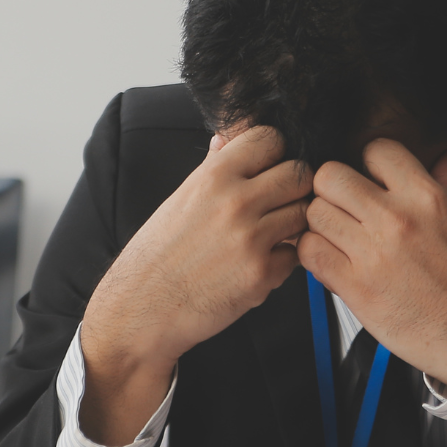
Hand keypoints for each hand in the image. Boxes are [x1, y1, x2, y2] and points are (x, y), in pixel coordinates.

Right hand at [79, 126, 309, 444]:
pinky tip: (259, 264)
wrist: (141, 307)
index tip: (269, 169)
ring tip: (269, 236)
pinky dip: (284, 260)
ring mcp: (252, 238)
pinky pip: (296, 256)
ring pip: (305, 214)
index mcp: (213, 176)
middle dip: (295, 188)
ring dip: (294, 224)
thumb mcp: (180, 199)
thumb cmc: (158, 254)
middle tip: (279, 205)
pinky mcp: (262, 274)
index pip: (272, 139)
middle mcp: (236, 202)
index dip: (276, 154)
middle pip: (300, 174)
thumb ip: (212, 168)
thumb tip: (227, 140)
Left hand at [298, 139, 446, 389]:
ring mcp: (373, 253)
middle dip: (331, 190)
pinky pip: (310, 252)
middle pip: (330, 176)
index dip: (367, 164)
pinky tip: (332, 261)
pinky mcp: (356, 287)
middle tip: (342, 208)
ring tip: (337, 238)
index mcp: (426, 198)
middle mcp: (397, 219)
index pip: (376, 150)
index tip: (369, 180)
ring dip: (320, 225)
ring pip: (315, 213)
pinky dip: (314, 255)